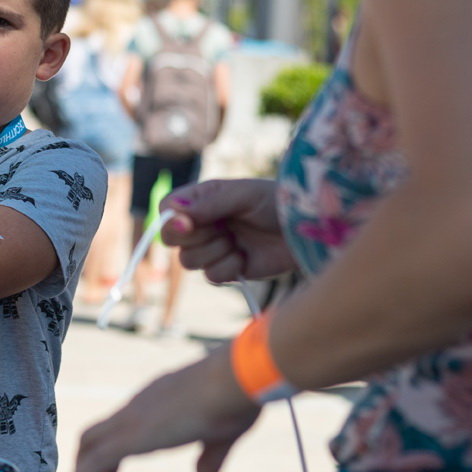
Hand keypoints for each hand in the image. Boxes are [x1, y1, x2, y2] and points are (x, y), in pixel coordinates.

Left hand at [63, 347, 259, 471]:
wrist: (235, 378)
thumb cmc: (236, 396)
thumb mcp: (222, 435)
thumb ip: (209, 461)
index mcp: (158, 400)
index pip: (122, 423)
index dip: (110, 448)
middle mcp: (139, 406)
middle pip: (97, 433)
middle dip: (88, 461)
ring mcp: (133, 419)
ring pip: (91, 444)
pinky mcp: (134, 435)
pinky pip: (97, 459)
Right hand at [159, 178, 296, 282]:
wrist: (304, 230)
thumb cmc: (277, 202)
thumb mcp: (243, 195)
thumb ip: (208, 204)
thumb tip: (174, 214)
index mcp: (201, 200)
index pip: (167, 211)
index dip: (171, 221)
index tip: (188, 224)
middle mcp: (203, 224)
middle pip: (171, 240)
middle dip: (195, 238)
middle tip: (223, 229)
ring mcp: (213, 248)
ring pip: (188, 261)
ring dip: (214, 252)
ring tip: (238, 241)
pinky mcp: (227, 269)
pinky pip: (211, 276)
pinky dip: (228, 267)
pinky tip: (245, 257)